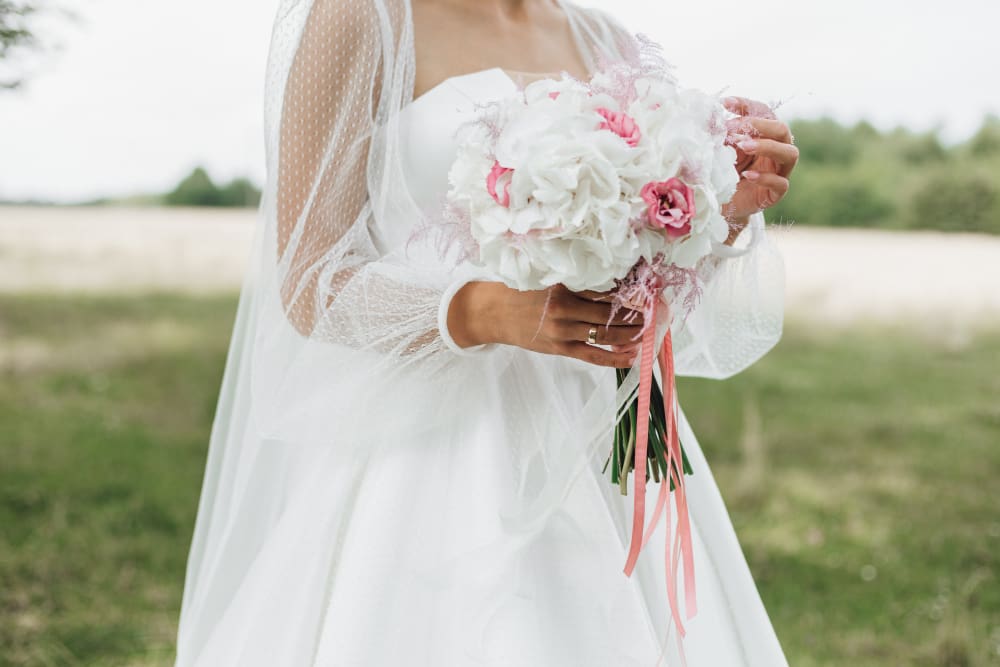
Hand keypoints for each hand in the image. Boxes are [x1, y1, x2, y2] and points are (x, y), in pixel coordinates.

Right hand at [447, 281, 644, 367]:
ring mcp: (563, 331)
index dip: (628, 290)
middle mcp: (564, 308)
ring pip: (605, 334)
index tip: (646, 289)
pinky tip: (631, 357)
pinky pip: (592, 355)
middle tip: (654, 310)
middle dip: (635, 313)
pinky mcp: (560, 348)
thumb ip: (573, 278)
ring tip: (647, 331)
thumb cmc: (520, 290)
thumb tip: (610, 279)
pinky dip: (613, 358)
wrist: (493, 313)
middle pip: (609, 312)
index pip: (603, 288)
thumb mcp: (545, 275)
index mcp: (562, 285)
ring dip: (630, 334)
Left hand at [720, 96, 798, 233]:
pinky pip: (781, 183)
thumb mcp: (719, 151)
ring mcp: (779, 172)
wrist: (722, 204)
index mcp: (764, 135)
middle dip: (758, 125)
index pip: (763, 113)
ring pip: (789, 153)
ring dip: (767, 146)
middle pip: (781, 130)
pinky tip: (747, 176)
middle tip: (732, 128)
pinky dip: (765, 178)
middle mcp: (776, 150)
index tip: (724, 104)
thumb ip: (718, 136)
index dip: (746, 106)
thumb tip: (708, 117)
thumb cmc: (723, 173)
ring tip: (743, 147)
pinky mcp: (776, 193)